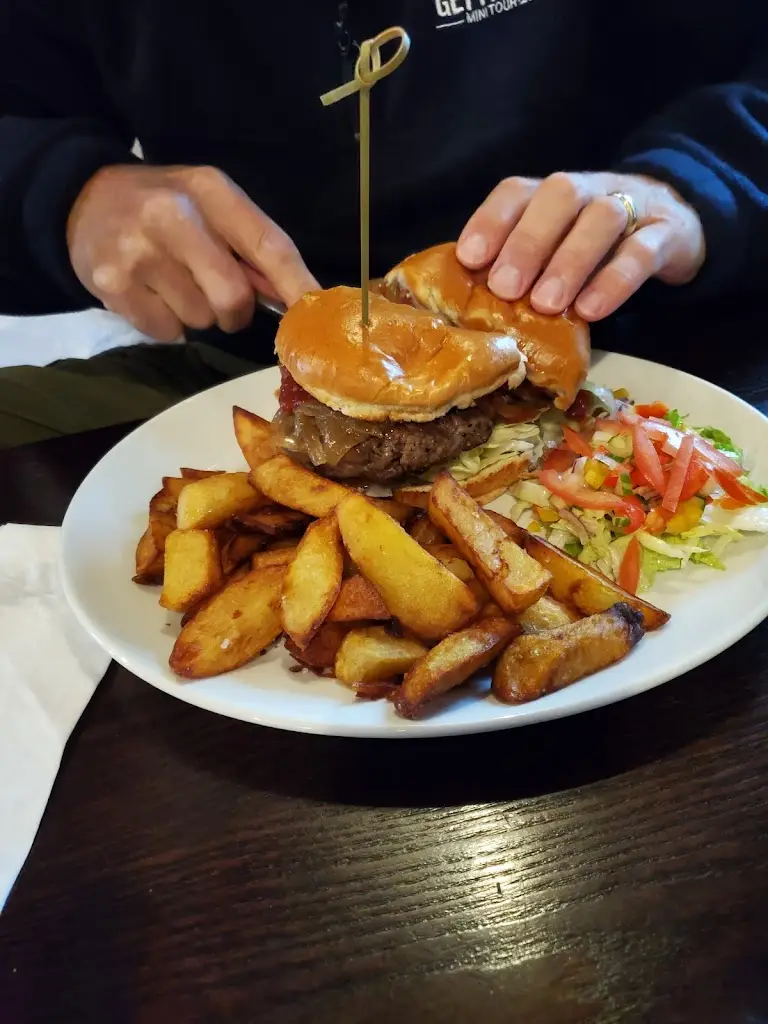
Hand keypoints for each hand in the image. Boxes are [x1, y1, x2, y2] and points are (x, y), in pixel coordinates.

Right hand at [67, 164, 318, 340]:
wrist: (83, 199)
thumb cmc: (163, 206)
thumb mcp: (209, 204)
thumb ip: (251, 247)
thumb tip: (296, 299)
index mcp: (210, 190)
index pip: (268, 244)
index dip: (296, 285)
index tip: (314, 315)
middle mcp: (173, 217)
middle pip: (233, 297)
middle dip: (235, 312)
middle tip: (221, 302)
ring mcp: (139, 253)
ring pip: (200, 320)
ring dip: (197, 315)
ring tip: (174, 284)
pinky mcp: (113, 285)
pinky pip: (167, 333)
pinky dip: (167, 324)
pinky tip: (151, 293)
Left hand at [457, 172, 704, 320]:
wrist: (677, 228)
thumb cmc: (598, 249)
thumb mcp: (557, 250)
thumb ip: (522, 267)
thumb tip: (474, 304)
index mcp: (554, 194)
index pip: (519, 190)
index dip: (491, 220)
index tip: (469, 258)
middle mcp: (591, 190)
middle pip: (560, 195)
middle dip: (527, 242)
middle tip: (505, 288)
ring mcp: (633, 207)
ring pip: (602, 218)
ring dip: (569, 261)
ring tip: (546, 304)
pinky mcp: (668, 234)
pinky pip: (643, 251)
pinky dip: (615, 280)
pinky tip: (591, 310)